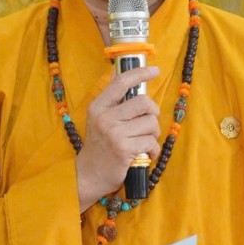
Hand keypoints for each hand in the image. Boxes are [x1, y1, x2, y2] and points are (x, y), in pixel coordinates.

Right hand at [75, 65, 161, 210]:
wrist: (89, 174)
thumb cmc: (99, 145)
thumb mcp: (99, 118)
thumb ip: (112, 98)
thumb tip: (121, 72)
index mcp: (98, 106)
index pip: (121, 82)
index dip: (140, 73)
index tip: (154, 70)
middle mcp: (105, 117)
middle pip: (144, 102)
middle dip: (153, 112)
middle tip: (148, 123)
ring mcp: (114, 133)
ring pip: (151, 123)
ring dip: (153, 134)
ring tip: (144, 141)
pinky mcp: (124, 149)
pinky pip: (151, 142)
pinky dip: (153, 150)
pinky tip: (145, 154)